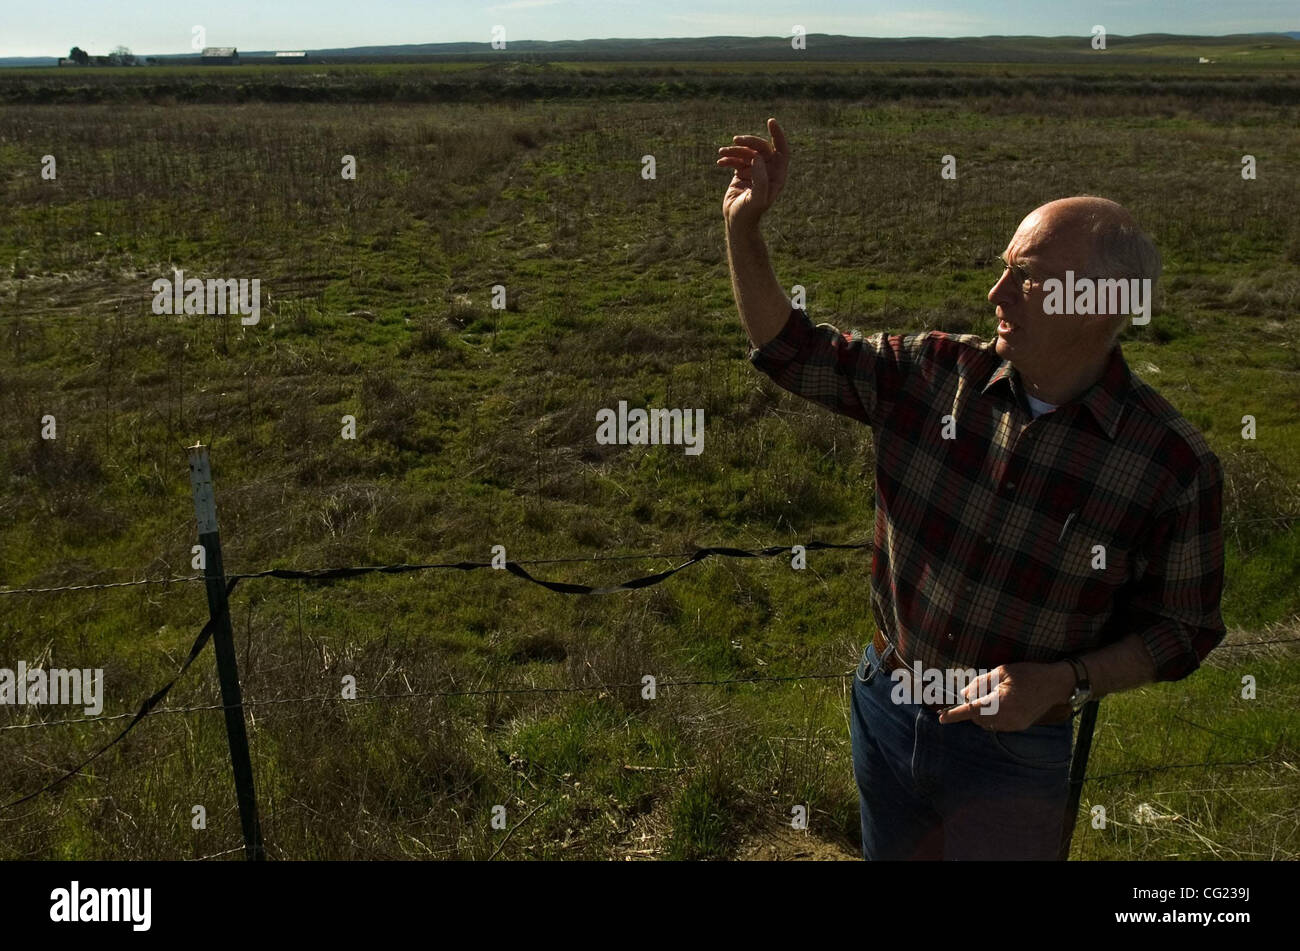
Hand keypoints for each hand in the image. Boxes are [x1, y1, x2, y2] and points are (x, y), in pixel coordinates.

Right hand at [716, 117, 789, 228]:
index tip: (770, 121)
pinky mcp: (742, 173)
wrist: (736, 223)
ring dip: (734, 150)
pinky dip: (728, 158)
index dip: (778, 135)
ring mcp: (754, 171)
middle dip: (749, 142)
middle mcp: (768, 171)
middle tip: (736, 141)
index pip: (781, 150)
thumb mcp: (757, 198)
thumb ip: (760, 178)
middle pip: (761, 148)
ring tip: (722, 152)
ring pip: (747, 152)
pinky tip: (720, 162)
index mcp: (777, 176)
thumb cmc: (749, 213)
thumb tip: (757, 157)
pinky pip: (736, 159)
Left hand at [937, 662, 1072, 732]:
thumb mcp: (1001, 672)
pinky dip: (993, 715)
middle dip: (972, 708)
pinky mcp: (1020, 726)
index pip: (972, 711)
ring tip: (993, 695)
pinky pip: (999, 724)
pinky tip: (1001, 702)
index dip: (955, 715)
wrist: (1055, 684)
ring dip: (982, 712)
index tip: (941, 719)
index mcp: (1001, 703)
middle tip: (977, 692)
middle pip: (978, 718)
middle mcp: (1007, 718)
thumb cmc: (1028, 674)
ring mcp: (1015, 724)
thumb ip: (981, 684)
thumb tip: (964, 694)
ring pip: (987, 723)